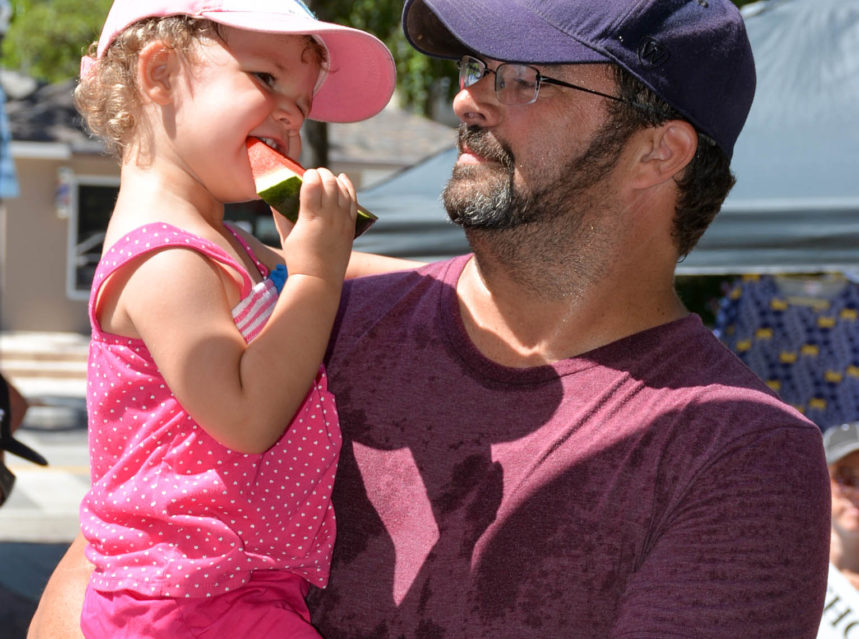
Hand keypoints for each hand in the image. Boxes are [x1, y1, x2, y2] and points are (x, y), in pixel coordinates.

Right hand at [283, 168, 356, 284]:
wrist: (319, 280)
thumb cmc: (298, 259)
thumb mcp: (285, 235)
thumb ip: (280, 215)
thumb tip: (273, 198)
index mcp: (310, 217)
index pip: (312, 184)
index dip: (309, 175)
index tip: (305, 174)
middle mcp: (329, 216)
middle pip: (329, 183)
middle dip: (322, 174)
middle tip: (315, 174)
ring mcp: (342, 221)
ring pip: (343, 190)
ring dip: (335, 179)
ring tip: (328, 176)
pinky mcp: (350, 227)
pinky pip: (353, 202)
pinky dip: (349, 188)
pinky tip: (344, 180)